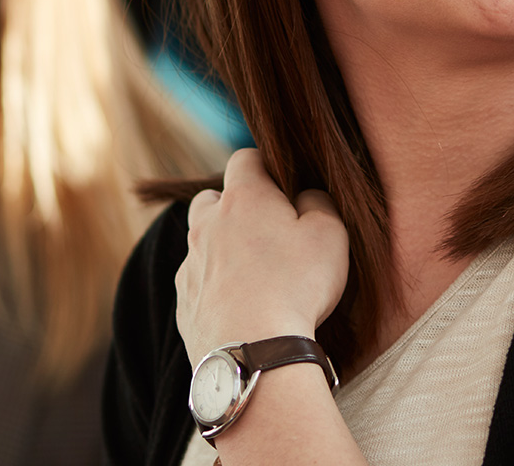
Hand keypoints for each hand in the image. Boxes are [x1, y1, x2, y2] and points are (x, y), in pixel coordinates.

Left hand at [175, 147, 349, 367]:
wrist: (254, 355)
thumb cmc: (296, 287)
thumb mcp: (330, 234)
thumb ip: (319, 202)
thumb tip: (306, 196)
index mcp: (243, 197)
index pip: (245, 158)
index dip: (264, 166)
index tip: (282, 184)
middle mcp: (207, 224)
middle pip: (212, 198)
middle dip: (234, 205)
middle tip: (265, 231)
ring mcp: (190, 264)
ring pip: (200, 241)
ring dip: (221, 247)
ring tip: (252, 273)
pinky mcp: (183, 303)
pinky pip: (196, 282)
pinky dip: (213, 286)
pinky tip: (239, 306)